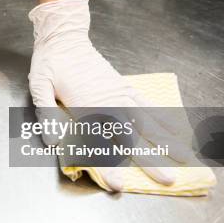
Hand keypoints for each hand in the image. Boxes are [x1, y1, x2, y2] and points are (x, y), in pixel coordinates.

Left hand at [28, 0, 191, 190]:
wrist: (65, 37)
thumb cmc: (50, 63)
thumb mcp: (39, 86)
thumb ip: (46, 114)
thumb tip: (53, 142)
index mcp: (86, 107)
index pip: (100, 143)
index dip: (109, 166)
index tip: (119, 185)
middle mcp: (108, 103)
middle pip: (131, 137)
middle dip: (150, 160)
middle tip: (167, 180)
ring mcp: (120, 94)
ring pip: (147, 122)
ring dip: (166, 141)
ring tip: (184, 157)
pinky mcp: (125, 87)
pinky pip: (147, 103)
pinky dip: (164, 116)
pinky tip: (177, 128)